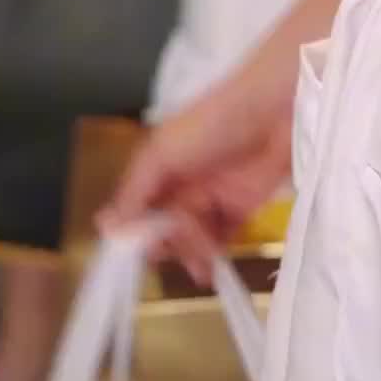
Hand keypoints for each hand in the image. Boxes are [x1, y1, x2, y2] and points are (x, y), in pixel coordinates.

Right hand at [99, 64, 293, 282]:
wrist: (274, 114)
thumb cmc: (212, 123)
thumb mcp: (162, 151)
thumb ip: (135, 191)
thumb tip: (105, 226)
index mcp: (159, 165)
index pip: (136, 206)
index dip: (132, 231)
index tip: (130, 253)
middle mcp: (182, 182)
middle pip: (163, 225)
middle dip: (164, 243)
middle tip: (170, 251)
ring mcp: (211, 196)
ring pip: (191, 235)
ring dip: (189, 252)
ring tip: (199, 262)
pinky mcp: (240, 207)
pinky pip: (220, 237)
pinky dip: (213, 254)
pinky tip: (210, 267)